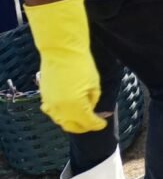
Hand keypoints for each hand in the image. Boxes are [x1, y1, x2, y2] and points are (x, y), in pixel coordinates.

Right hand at [25, 0, 106, 133]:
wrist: (61, 51)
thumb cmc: (82, 65)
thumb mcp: (94, 85)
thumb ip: (93, 101)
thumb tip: (90, 109)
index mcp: (75, 107)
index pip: (88, 122)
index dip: (97, 124)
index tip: (103, 123)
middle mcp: (60, 109)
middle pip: (72, 126)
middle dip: (84, 127)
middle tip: (93, 123)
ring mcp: (50, 104)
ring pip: (61, 121)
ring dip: (72, 122)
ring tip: (82, 118)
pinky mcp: (43, 97)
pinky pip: (52, 112)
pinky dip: (61, 115)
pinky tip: (67, 112)